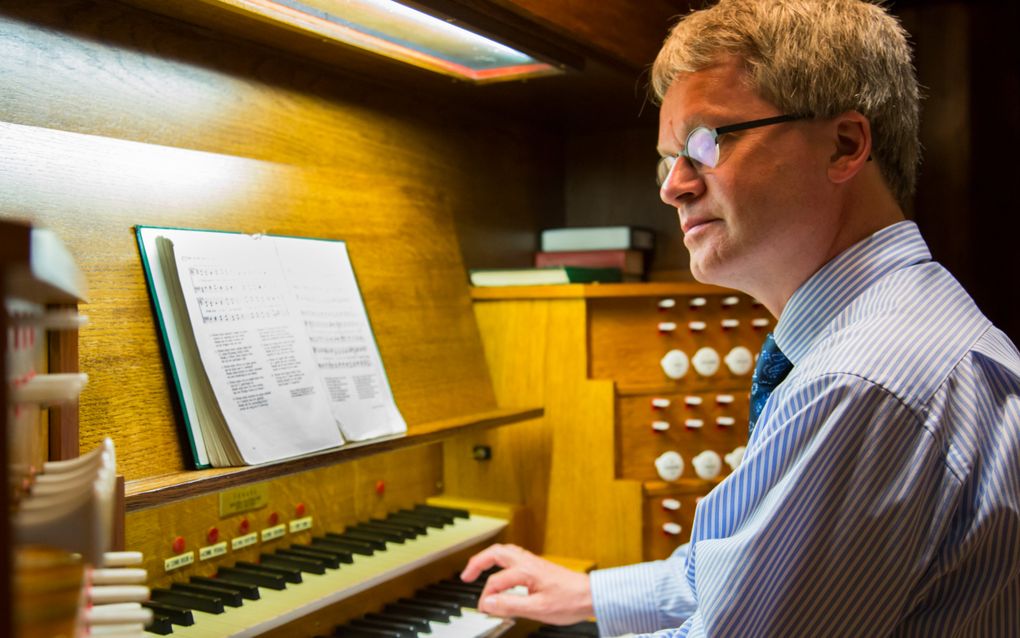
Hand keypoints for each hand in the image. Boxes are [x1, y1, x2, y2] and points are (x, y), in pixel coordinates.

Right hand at [460, 543, 593, 624]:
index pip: (496, 583)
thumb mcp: (538, 609)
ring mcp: (533, 562)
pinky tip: (500, 571)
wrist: (591, 595)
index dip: (486, 598)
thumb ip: (510, 605)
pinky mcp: (538, 566)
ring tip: (478, 570)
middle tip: (465, 576)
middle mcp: (528, 562)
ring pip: (504, 552)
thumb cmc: (570, 601)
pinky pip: (513, 557)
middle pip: (496, 553)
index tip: (483, 610)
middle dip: (478, 563)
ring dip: (488, 558)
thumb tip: (488, 603)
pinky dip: (500, 561)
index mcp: (526, 571)